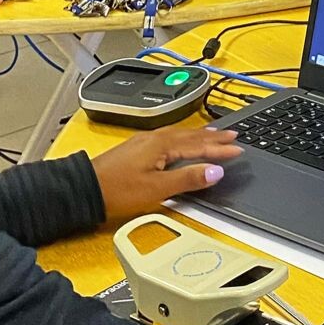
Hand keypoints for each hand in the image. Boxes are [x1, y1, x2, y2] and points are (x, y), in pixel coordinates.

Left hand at [90, 126, 242, 221]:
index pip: (199, 146)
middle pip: (191, 136)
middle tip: (233, 136)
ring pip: (180, 135)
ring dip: (200, 136)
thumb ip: (188, 179)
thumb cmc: (119, 190)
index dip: (220, 149)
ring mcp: (145, 142)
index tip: (238, 149)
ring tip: (214, 134)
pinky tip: (182, 142)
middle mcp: (155, 138)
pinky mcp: (137, 149)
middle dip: (214, 137)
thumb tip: (216, 171)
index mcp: (162, 145)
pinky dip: (184, 139)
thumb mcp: (158, 188)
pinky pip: (169, 138)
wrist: (85, 189)